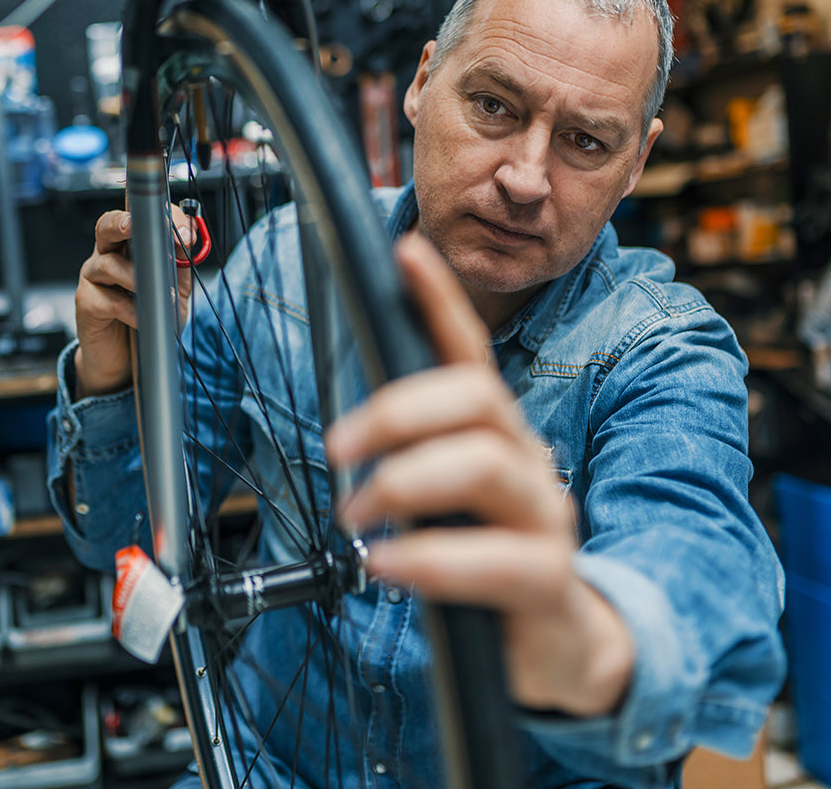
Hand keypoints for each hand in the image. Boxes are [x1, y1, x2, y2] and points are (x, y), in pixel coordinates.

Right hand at [74, 206, 195, 398]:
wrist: (123, 359)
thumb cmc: (147, 319)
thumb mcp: (172, 290)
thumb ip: (178, 266)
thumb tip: (188, 242)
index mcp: (127, 247)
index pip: (139, 219)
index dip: (162, 219)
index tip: (186, 233)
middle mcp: (106, 256)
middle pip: (106, 226)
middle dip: (123, 222)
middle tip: (138, 226)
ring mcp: (92, 278)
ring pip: (108, 264)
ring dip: (137, 278)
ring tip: (159, 295)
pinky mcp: (86, 303)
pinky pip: (109, 301)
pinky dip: (132, 310)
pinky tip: (145, 319)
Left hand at [324, 232, 632, 715]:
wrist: (558, 643)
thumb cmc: (487, 555)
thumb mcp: (447, 497)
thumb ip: (415, 460)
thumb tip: (350, 431)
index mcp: (495, 433)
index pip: (469, 354)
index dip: (440, 301)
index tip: (405, 252)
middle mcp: (526, 459)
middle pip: (475, 398)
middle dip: (398, 411)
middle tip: (339, 448)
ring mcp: (545, 516)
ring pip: (485, 466)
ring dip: (405, 483)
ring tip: (354, 516)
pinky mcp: (549, 580)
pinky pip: (495, 561)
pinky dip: (429, 558)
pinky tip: (385, 567)